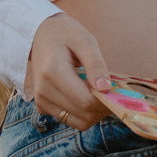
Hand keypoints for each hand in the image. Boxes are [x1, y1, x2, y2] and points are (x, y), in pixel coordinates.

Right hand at [25, 12, 111, 129]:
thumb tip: (106, 89)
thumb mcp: (85, 42)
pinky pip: (69, 119)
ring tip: (98, 92)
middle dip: (102, 107)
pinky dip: (82, 113)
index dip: (106, 101)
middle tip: (111, 90)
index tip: (116, 90)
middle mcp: (43, 91)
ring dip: (94, 112)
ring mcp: (41, 101)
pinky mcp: (42, 106)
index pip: (86, 101)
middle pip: (84, 114)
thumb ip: (96, 65)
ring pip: (78, 122)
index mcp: (53, 72)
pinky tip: (85, 94)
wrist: (40, 34)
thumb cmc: (65, 34)